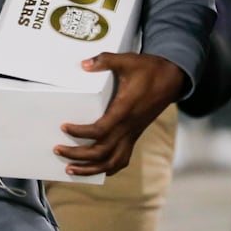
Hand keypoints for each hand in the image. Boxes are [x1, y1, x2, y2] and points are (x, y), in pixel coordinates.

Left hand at [56, 52, 187, 175]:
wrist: (172, 79)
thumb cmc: (149, 69)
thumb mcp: (128, 60)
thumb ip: (105, 60)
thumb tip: (84, 64)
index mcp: (124, 110)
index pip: (99, 130)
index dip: (80, 132)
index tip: (64, 127)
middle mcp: (128, 127)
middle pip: (101, 152)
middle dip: (77, 155)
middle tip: (58, 149)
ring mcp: (132, 134)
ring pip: (111, 162)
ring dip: (90, 169)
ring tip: (70, 169)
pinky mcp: (135, 136)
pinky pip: (122, 160)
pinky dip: (107, 168)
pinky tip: (95, 169)